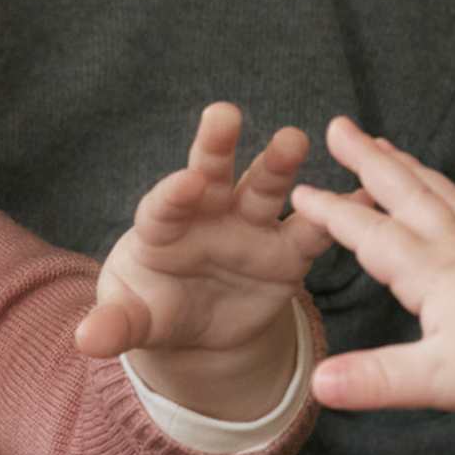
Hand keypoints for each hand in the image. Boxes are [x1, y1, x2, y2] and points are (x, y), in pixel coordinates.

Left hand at [78, 103, 318, 415]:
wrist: (198, 325)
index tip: (185, 184)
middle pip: (211, 172)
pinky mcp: (288, 250)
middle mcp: (209, 213)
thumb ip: (115, 324)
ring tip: (293, 139)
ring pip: (265, 187)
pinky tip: (368, 190)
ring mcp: (251, 226)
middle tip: (223, 114)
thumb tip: (86, 340)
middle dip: (216, 144)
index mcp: (162, 226)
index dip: (172, 195)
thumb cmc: (154, 307)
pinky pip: (315, 229)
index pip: (163, 205)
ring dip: (278, 164)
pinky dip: (341, 212)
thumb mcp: (132, 320)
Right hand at [291, 118, 454, 416]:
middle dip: (369, 160)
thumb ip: (375, 379)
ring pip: (439, 193)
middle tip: (340, 127)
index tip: (299, 193)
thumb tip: (319, 383)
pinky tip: (441, 190)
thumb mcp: (437, 380)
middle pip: (406, 192)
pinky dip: (444, 189)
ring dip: (406, 167)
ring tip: (383, 146)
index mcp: (433, 272)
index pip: (371, 233)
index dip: (332, 212)